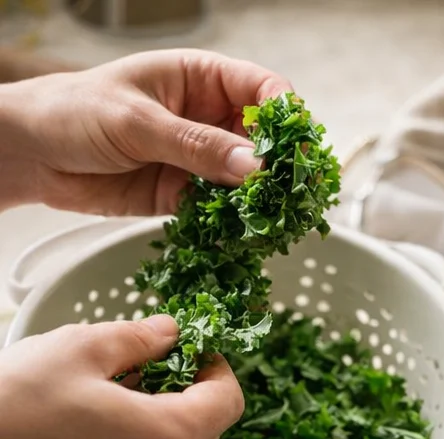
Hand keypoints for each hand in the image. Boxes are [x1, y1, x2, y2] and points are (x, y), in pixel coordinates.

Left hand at [0, 50, 291, 214]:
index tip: (293, 149)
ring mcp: (197, 159)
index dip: (283, 117)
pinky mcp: (183, 196)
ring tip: (273, 224)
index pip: (261, 90)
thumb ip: (196, 146)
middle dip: (279, 168)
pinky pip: (220, 212)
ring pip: (246, 182)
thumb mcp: (137, 122)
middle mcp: (206, 118)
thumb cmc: (75, 112)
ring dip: (260, 203)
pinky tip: (242, 238)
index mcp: (199, 78)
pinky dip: (233, 227)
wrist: (34, 153)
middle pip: (262, 141)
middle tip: (291, 197)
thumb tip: (253, 167)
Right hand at [0, 314, 243, 438]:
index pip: (228, 402)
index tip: (196, 349)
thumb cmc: (15, 407)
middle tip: (158, 365)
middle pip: (208, 434)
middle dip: (194, 395)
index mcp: (165, 437)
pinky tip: (104, 422)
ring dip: (167, 424)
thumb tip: (168, 332)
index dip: (218, 368)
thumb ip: (136, 338)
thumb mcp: (77, 350)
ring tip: (123, 390)